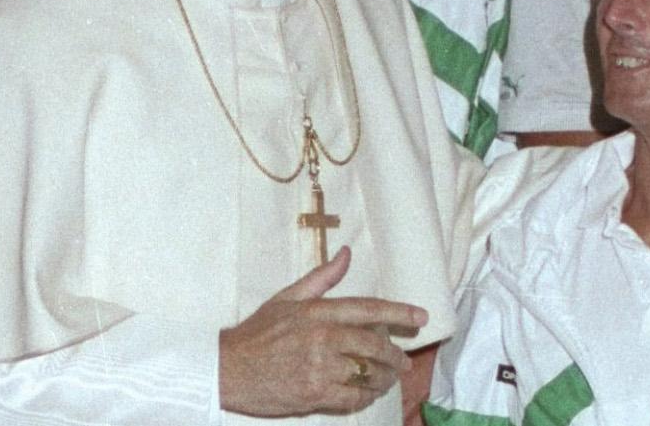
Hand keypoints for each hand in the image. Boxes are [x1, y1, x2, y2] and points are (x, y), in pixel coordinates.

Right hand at [218, 246, 426, 416]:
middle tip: (404, 362)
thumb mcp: (288, 297)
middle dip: (395, 356)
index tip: (421, 317)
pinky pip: (352, 397)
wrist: (228, 369)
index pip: (368, 309)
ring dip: (384, 378)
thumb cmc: (258, 332)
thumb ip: (322, 277)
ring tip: (389, 379)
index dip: (398, 312)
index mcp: (319, 311)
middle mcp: (323, 338)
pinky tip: (367, 394)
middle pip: (374, 346)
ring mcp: (320, 368)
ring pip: (367, 374)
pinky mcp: (314, 395)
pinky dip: (364, 397)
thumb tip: (346, 253)